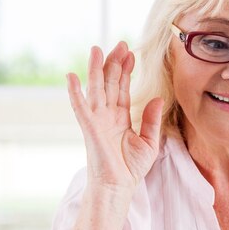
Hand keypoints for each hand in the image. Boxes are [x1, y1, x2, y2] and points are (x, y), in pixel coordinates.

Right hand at [67, 42, 162, 190]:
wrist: (119, 186)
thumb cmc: (131, 168)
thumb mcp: (149, 142)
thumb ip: (151, 120)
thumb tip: (156, 98)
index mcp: (121, 117)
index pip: (122, 88)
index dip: (126, 70)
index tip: (131, 53)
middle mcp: (107, 115)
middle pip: (109, 83)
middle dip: (114, 63)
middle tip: (120, 44)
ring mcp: (97, 120)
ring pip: (96, 89)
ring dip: (95, 69)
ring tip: (97, 49)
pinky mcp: (89, 128)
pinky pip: (81, 107)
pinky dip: (75, 92)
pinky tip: (71, 76)